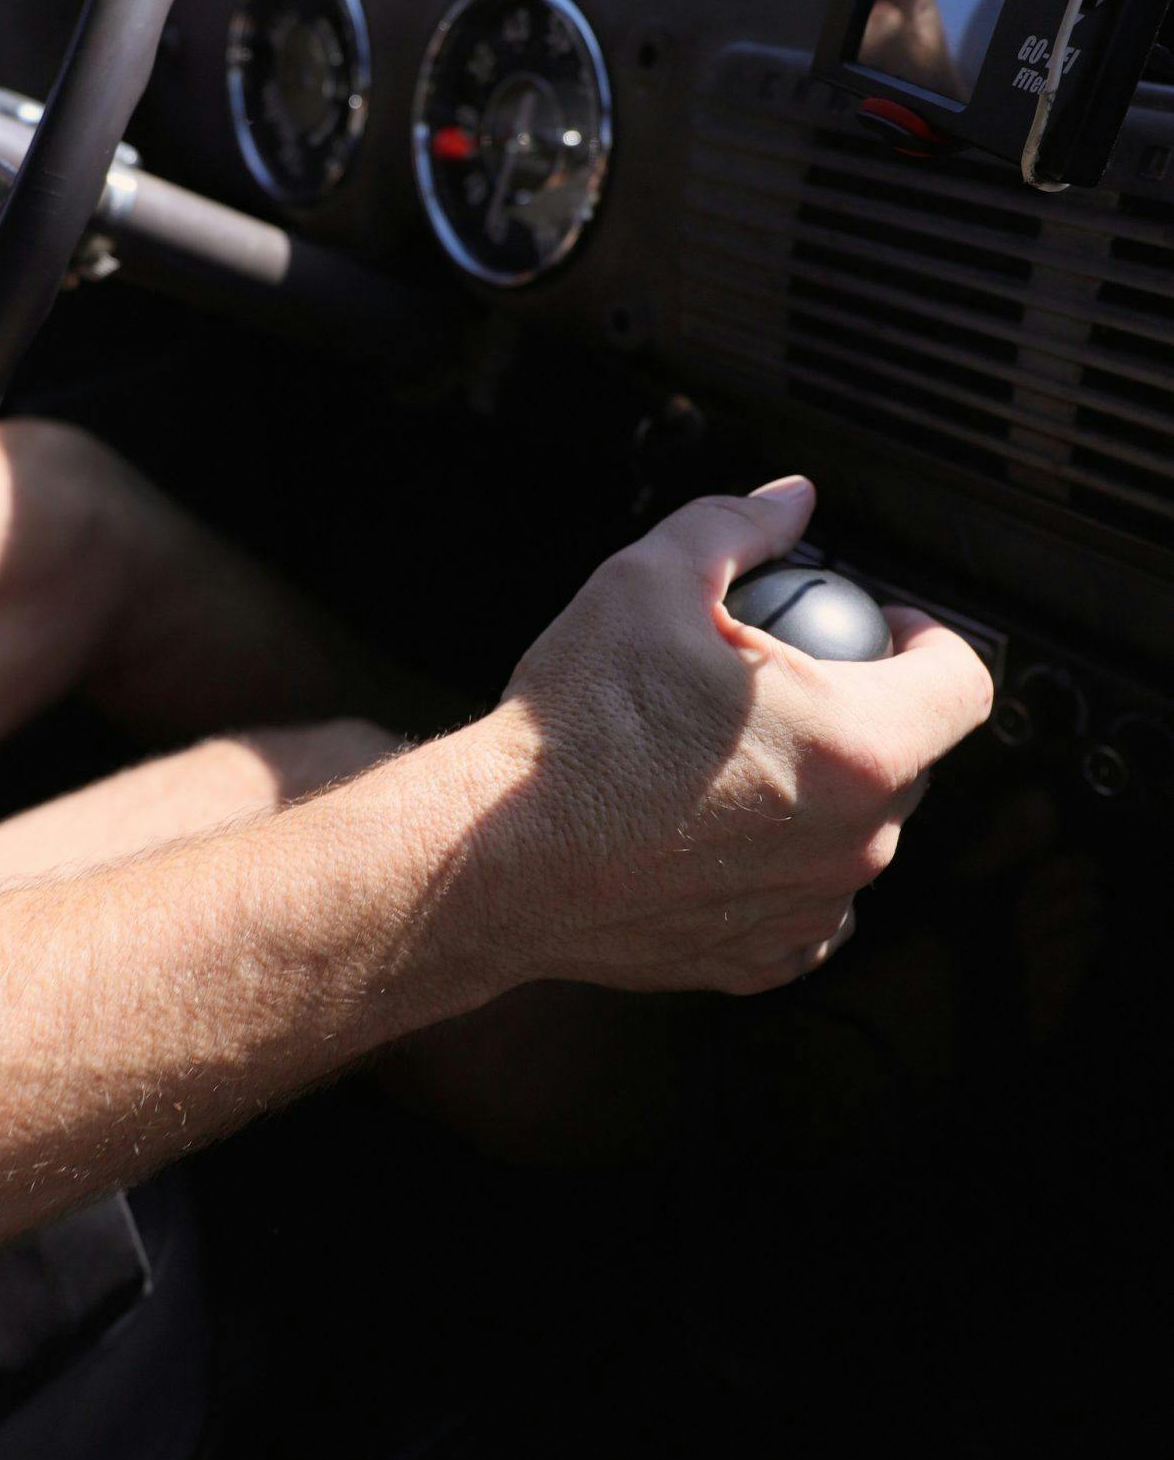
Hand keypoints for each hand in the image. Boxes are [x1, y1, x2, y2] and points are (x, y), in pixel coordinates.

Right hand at [478, 477, 993, 996]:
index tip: (882, 626)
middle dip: (863, 709)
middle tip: (779, 681)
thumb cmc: (575, 728)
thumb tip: (788, 503)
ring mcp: (811, 907)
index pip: (963, 682)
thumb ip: (738, 527)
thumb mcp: (652, 580)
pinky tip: (713, 823)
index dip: (930, 638)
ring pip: (855, 830)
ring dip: (817, 788)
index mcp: (858, 745)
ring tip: (729, 753)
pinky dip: (777, 860)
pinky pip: (805, 898)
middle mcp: (855, 839)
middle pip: (908, 755)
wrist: (496, 856)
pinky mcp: (761, 955)